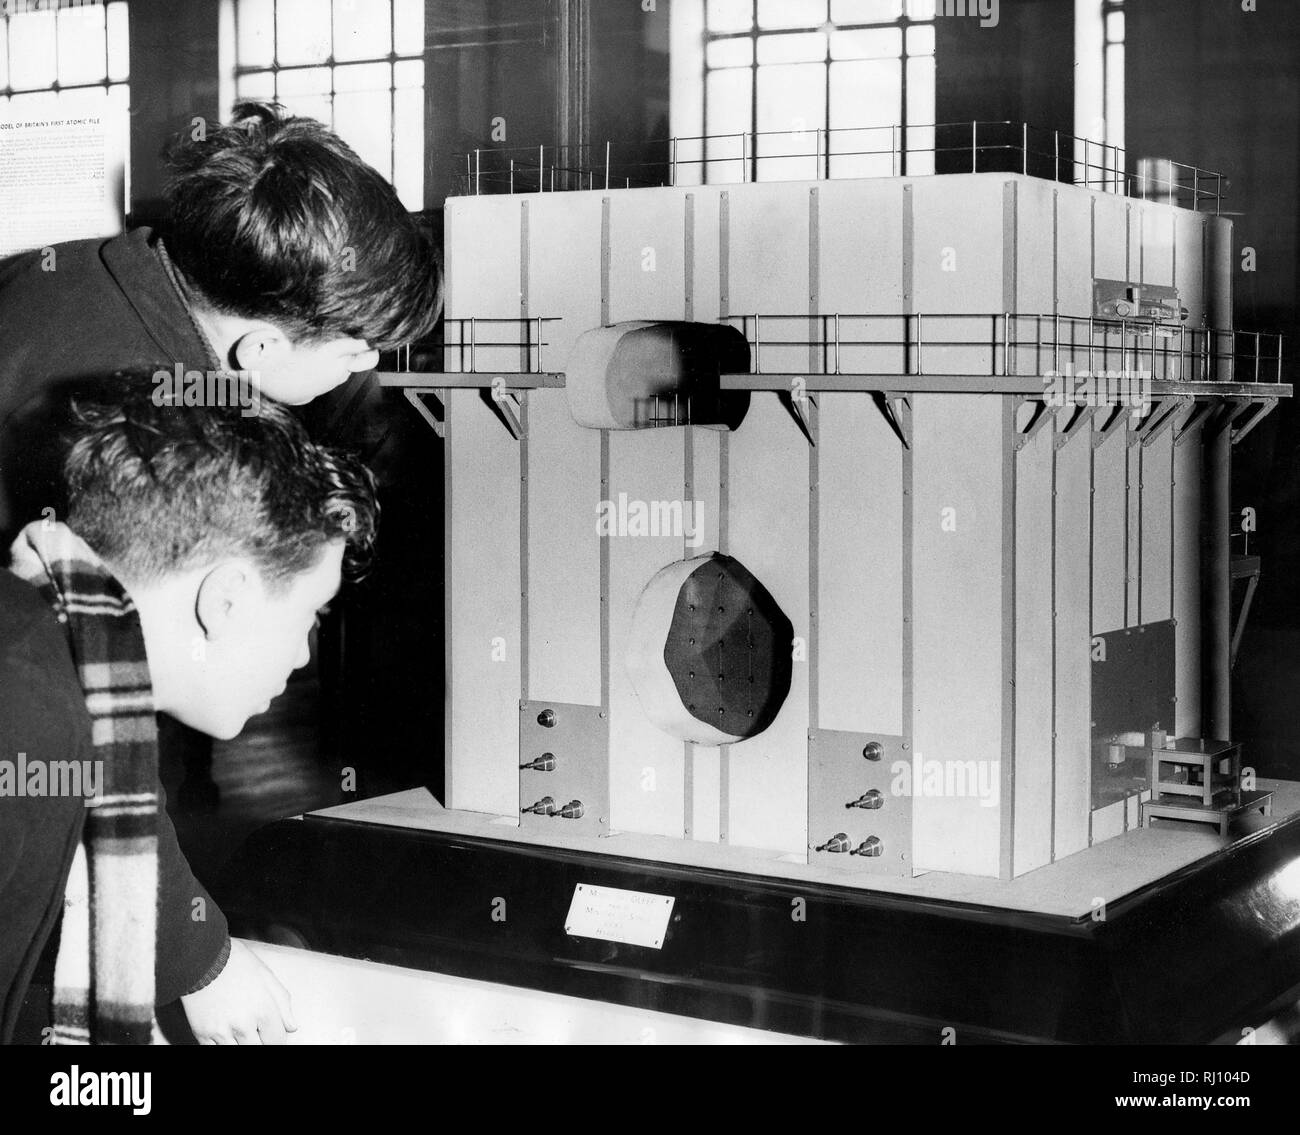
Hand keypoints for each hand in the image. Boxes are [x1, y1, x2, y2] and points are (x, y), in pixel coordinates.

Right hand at [180, 939, 297, 1044]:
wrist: (201, 958)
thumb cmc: (236, 962)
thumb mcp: (267, 976)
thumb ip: (283, 1003)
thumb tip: (292, 1026)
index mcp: (264, 1010)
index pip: (277, 1041)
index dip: (275, 1037)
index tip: (270, 1032)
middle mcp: (244, 1025)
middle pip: (258, 1049)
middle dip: (259, 1041)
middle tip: (255, 1030)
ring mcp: (222, 1032)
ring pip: (237, 1052)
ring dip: (241, 1043)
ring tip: (239, 1028)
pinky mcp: (202, 1034)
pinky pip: (215, 1051)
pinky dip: (222, 1045)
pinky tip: (225, 1034)